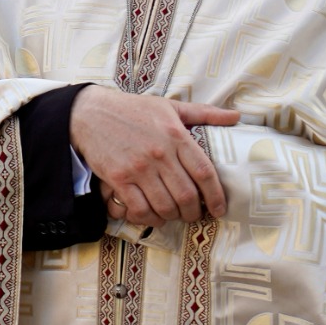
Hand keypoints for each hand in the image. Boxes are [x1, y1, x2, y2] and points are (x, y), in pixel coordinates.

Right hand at [70, 85, 238, 228]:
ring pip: (165, 205)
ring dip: (174, 216)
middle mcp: (159, 153)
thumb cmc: (132, 109)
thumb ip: (204, 113)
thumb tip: (236, 116)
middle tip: (194, 214)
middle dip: (194, 212)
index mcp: (176, 136)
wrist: (89, 112)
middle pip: (187, 195)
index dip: (216, 196)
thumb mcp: (169, 106)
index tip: (220, 209)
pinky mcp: (118, 178)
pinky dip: (150, 218)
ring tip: (174, 214)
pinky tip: (153, 215)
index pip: (204, 173)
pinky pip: (140, 208)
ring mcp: (138, 168)